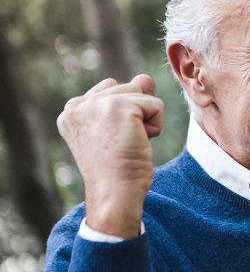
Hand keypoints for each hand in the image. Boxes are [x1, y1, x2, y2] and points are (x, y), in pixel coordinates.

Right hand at [57, 74, 164, 237]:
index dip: (123, 117)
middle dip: (135, 115)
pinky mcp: (118, 107)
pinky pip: (156, 105)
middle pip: (127, 87)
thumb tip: (144, 78)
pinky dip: (156, 125)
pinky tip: (139, 143)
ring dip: (146, 119)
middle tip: (122, 143)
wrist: (115, 193)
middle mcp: (78, 104)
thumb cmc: (117, 169)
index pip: (110, 91)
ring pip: (142, 93)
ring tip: (130, 142)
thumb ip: (128, 100)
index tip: (112, 143)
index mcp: (71, 111)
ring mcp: (96, 103)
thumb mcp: (118, 130)